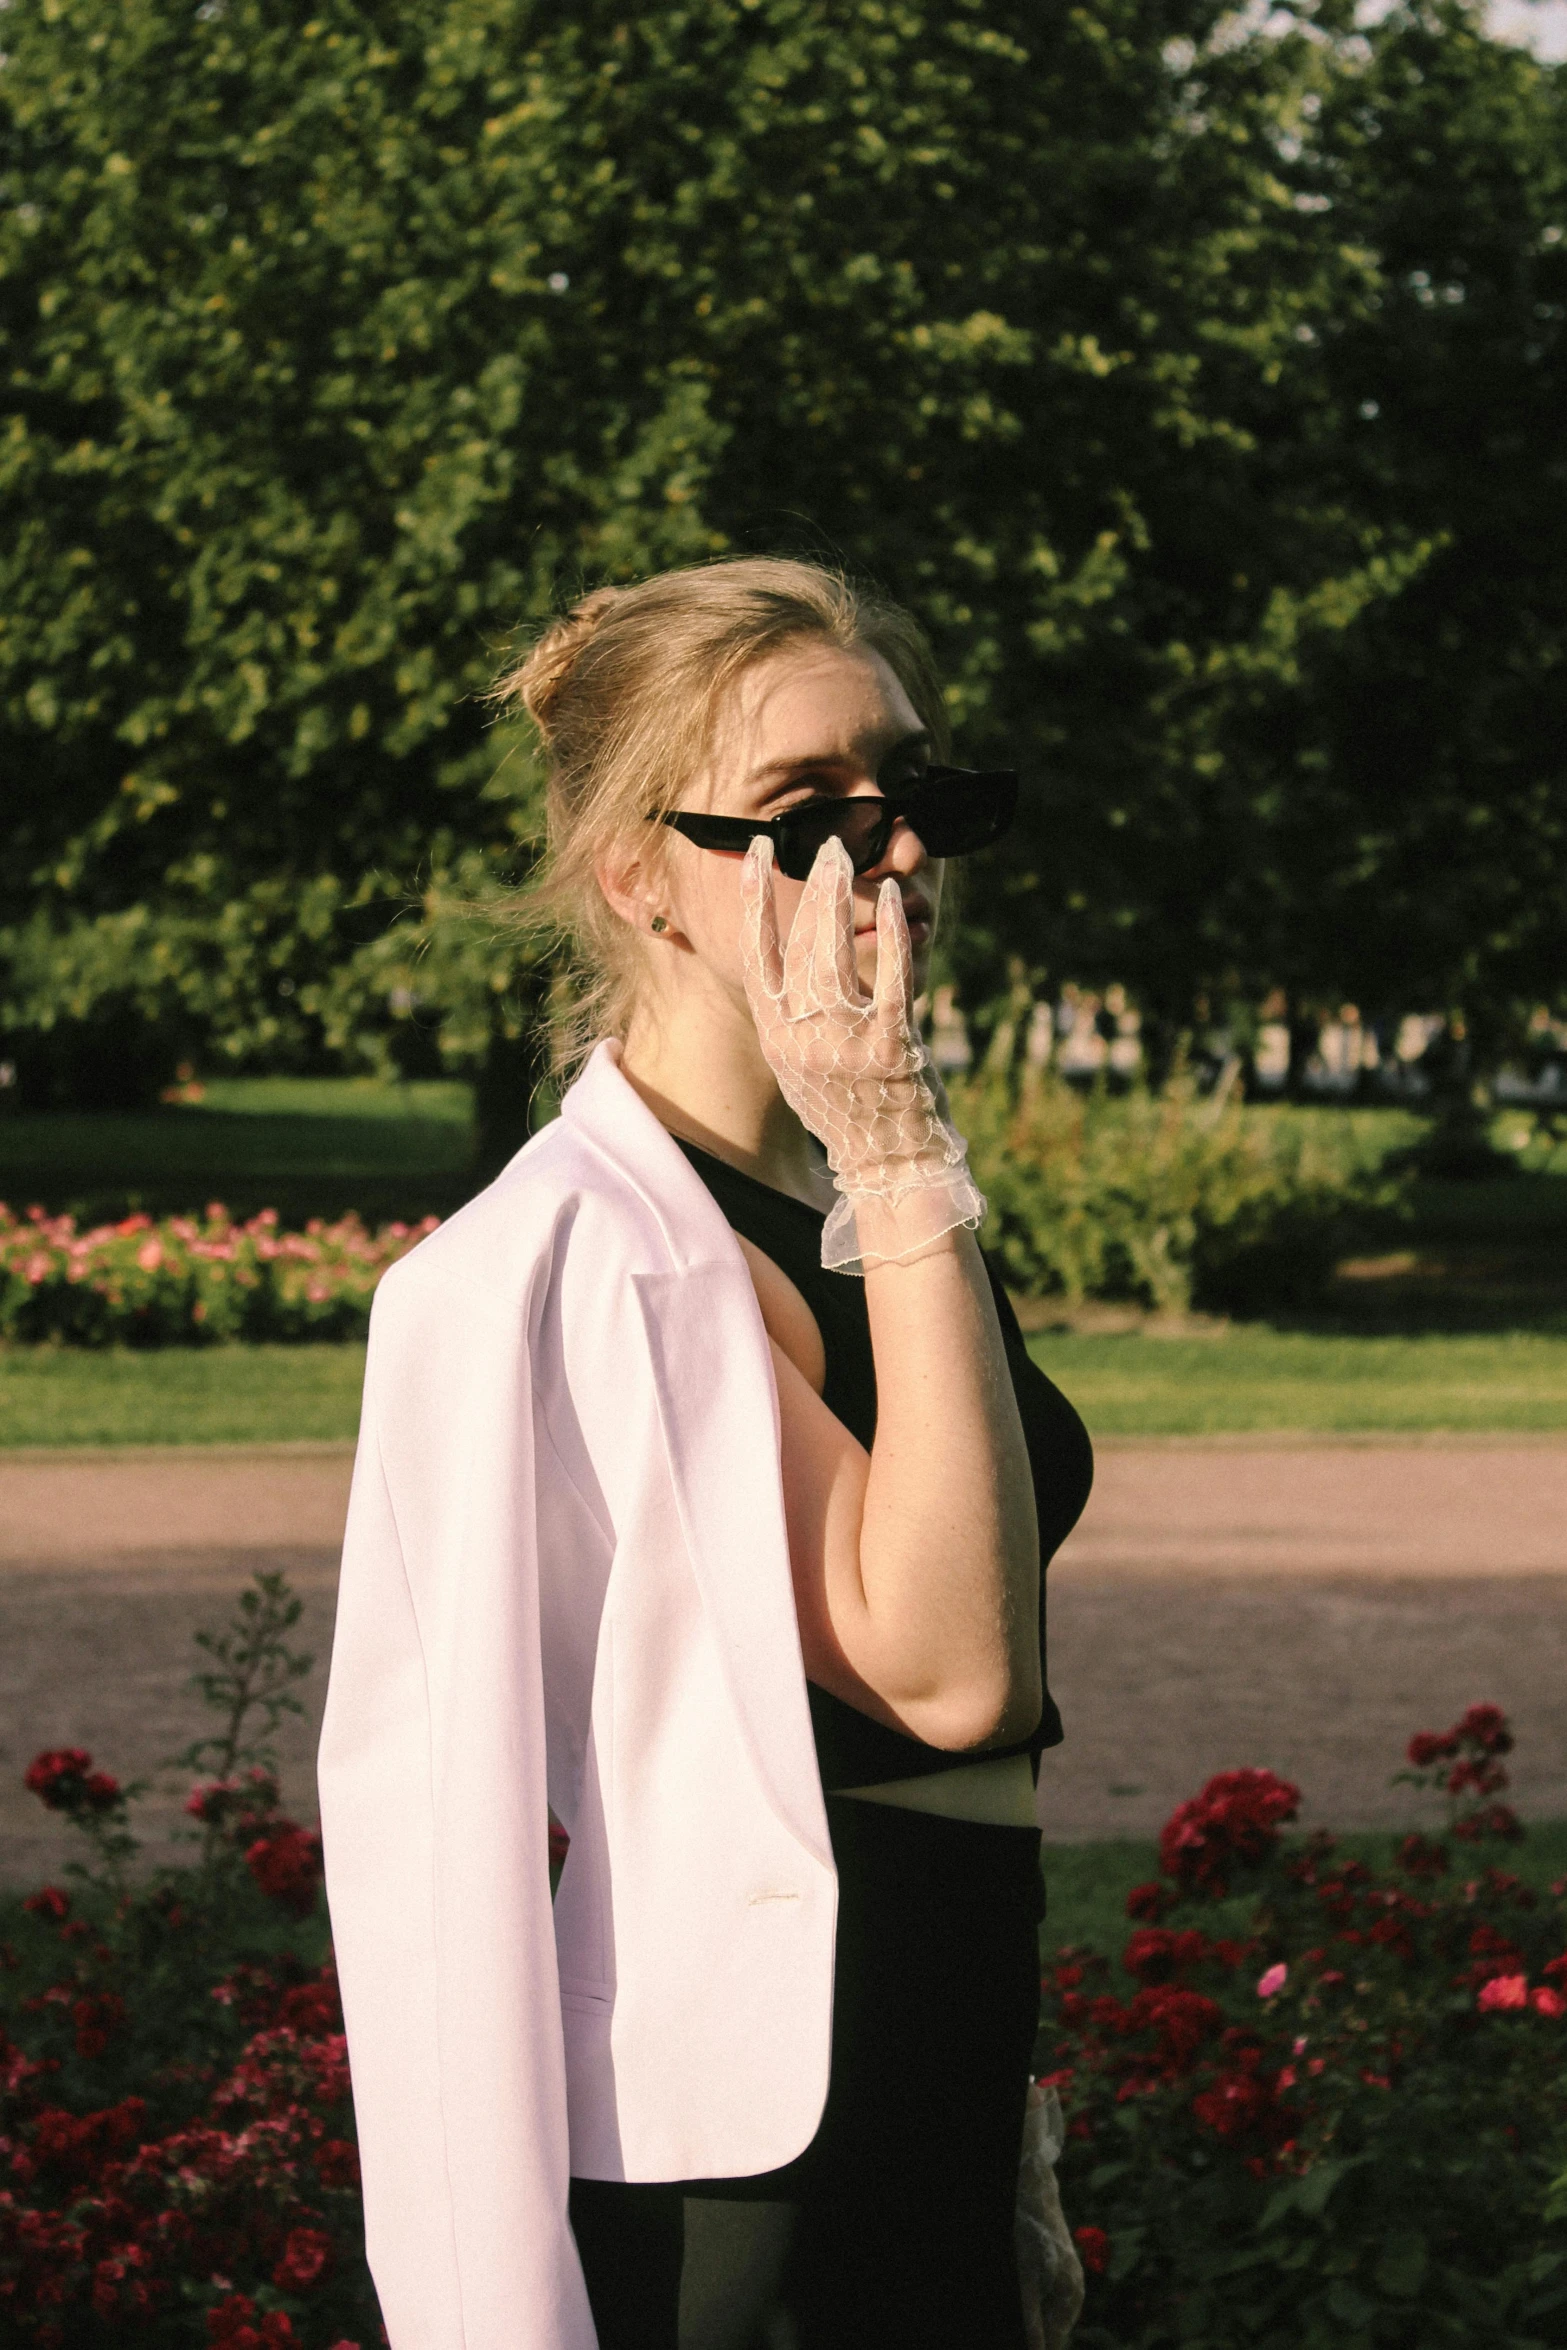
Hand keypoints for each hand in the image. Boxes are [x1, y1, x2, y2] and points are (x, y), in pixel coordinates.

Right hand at [741, 833, 984, 1270]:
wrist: (892, 1168)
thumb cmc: (853, 1112)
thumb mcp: (804, 1067)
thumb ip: (794, 1018)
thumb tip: (794, 960)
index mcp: (777, 1039)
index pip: (754, 956)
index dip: (750, 900)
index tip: (751, 854)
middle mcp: (801, 1039)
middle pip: (796, 944)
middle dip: (806, 885)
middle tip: (821, 842)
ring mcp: (844, 1044)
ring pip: (833, 953)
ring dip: (838, 896)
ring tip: (844, 856)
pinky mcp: (891, 1048)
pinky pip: (890, 977)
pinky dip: (892, 933)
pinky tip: (893, 899)